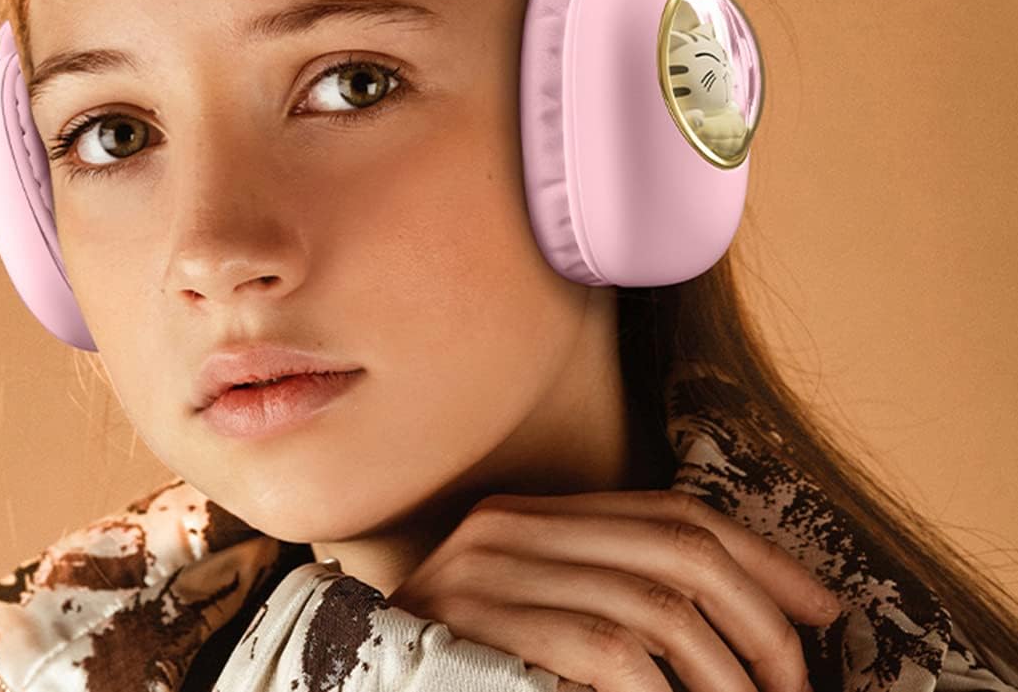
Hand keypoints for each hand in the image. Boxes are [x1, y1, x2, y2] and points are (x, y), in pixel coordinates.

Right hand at [384, 488, 839, 691]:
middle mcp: (512, 526)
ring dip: (728, 675)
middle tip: (798, 687)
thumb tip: (750, 618)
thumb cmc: (472, 671)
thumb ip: (614, 597)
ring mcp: (491, 572)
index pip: (672, 511)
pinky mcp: (483, 625)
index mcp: (534, 514)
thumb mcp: (548, 621)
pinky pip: (611, 651)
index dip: (760, 558)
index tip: (822, 610)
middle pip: (679, 546)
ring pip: (660, 604)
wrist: (363, 687)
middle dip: (761, 622)